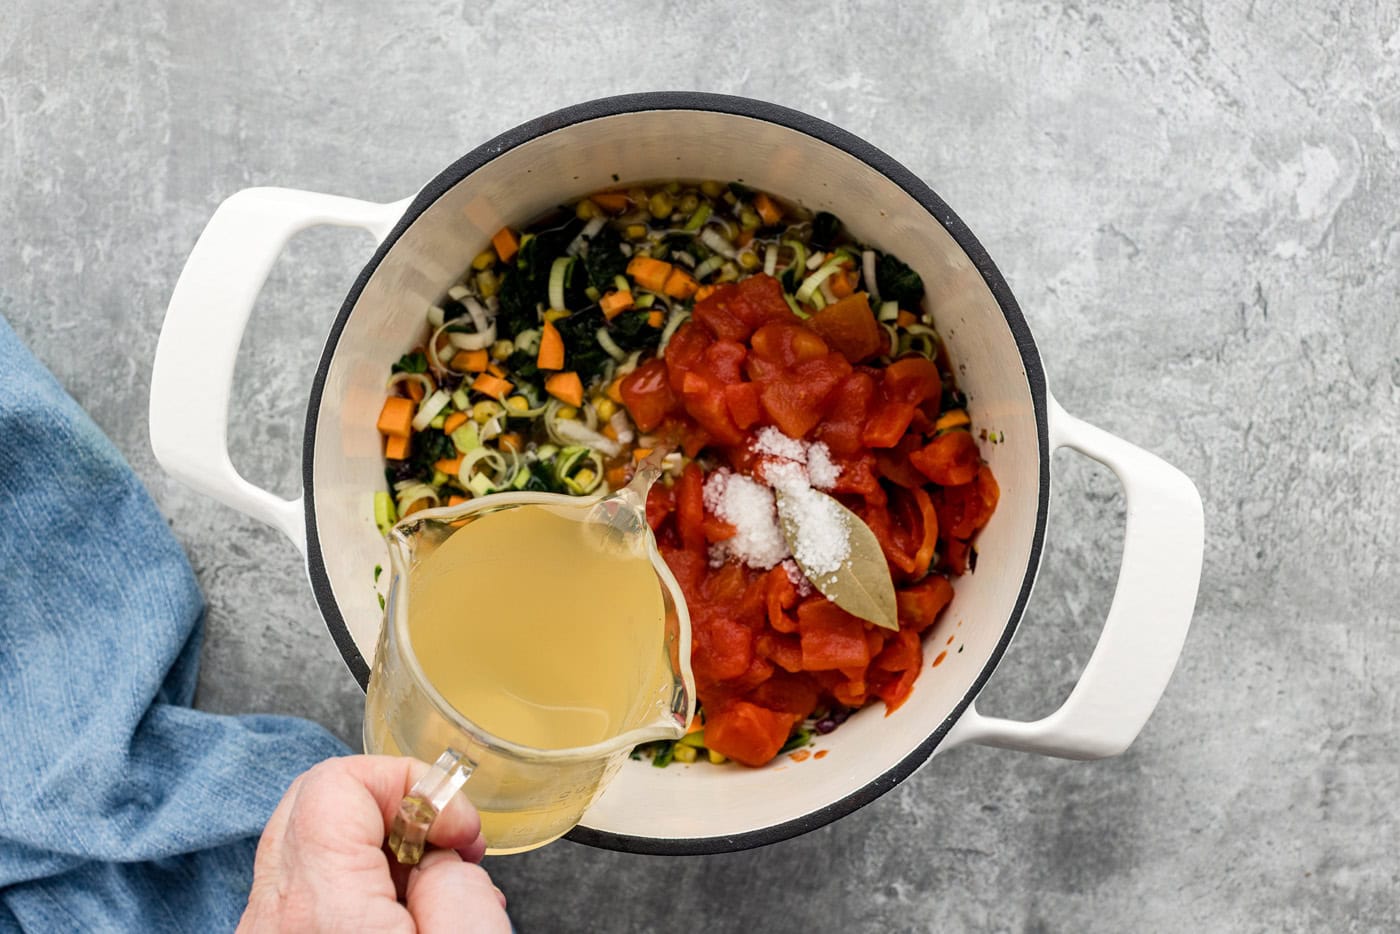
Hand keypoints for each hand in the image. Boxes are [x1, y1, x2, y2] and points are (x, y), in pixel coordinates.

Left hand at [238, 755, 510, 932]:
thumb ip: (457, 882)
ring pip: (310, 844)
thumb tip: (442, 857)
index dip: (410, 782)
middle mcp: (276, 917)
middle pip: (316, 799)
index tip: (454, 825)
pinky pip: (307, 889)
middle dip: (395, 806)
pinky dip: (358, 884)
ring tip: (432, 890)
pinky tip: (404, 917)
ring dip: (379, 846)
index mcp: (320, 906)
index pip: (338, 779)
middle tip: (444, 844)